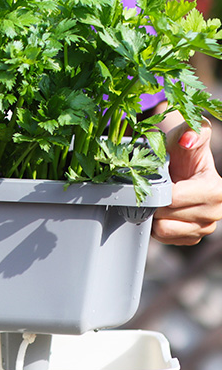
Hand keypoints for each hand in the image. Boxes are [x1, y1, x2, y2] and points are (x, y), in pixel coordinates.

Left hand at [152, 117, 221, 245]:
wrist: (178, 167)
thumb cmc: (181, 151)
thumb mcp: (184, 135)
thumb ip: (191, 131)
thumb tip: (188, 139)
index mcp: (217, 190)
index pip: (175, 198)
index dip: (159, 189)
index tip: (158, 179)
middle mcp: (216, 212)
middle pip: (167, 215)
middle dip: (155, 202)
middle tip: (155, 189)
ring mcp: (204, 228)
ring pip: (164, 229)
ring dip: (154, 215)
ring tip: (159, 200)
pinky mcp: (190, 239)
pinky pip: (163, 238)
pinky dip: (156, 226)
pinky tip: (162, 212)